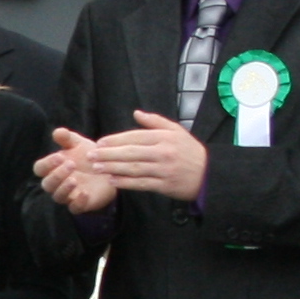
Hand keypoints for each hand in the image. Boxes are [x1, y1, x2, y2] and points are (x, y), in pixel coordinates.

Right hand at [34, 126, 116, 215]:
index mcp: (53, 168)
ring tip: (74, 179)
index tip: (60, 157)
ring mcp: (68, 195)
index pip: (40, 169)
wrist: (110, 170)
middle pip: (47, 184)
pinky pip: (75, 208)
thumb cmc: (89, 157)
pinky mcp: (81, 204)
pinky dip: (78, 202)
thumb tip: (57, 132)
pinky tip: (85, 192)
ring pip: (58, 196)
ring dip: (64, 188)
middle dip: (57, 175)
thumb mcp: (79, 144)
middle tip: (71, 164)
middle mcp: (58, 183)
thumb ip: (68, 139)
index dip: (47, 164)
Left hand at [93, 110, 208, 200]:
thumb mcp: (176, 131)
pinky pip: (140, 184)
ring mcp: (163, 169)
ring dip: (112, 168)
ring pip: (133, 168)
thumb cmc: (189, 151)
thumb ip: (155, 121)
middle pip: (130, 153)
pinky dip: (125, 182)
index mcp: (164, 137)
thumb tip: (136, 113)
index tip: (100, 142)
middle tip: (91, 155)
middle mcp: (163, 152)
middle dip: (108, 154)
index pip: (135, 137)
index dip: (115, 140)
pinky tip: (112, 180)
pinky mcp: (164, 185)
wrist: (208, 174)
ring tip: (97, 167)